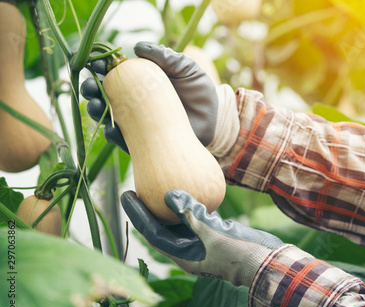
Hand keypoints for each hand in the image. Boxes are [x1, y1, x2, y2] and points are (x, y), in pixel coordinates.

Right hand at [81, 41, 218, 152]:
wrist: (215, 118)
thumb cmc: (199, 89)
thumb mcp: (185, 68)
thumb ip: (164, 56)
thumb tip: (137, 46)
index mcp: (141, 81)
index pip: (115, 74)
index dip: (102, 69)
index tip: (98, 65)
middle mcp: (135, 102)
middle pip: (104, 95)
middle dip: (92, 90)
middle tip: (90, 87)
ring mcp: (138, 122)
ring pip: (108, 117)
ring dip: (96, 111)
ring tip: (95, 105)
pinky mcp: (144, 142)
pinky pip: (123, 140)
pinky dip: (114, 134)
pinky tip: (111, 129)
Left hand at [121, 189, 283, 286]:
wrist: (266, 261)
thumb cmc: (240, 254)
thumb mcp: (214, 234)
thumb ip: (192, 215)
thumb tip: (169, 195)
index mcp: (183, 255)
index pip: (153, 232)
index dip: (138, 213)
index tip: (127, 193)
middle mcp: (188, 249)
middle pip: (161, 226)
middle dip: (148, 208)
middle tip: (137, 186)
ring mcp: (201, 242)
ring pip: (178, 221)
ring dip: (168, 204)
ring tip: (157, 183)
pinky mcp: (214, 234)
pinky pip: (196, 217)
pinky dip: (190, 203)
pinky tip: (188, 186)